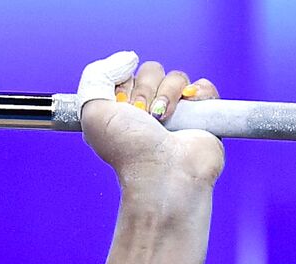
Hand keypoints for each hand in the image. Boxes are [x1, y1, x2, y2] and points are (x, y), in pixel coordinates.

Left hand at [79, 54, 224, 194]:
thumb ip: (96, 77)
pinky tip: (189, 109)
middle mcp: (146, 111)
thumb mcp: (92, 111)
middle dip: (145, 89)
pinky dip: (198, 93)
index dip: (122, 84)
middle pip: (150, 70)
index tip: (119, 104)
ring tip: (162, 119)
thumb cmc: (128, 149)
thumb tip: (127, 58)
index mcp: (119, 111)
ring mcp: (175, 112)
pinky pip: (203, 86)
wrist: (164, 173)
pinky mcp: (202, 115)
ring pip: (176, 76)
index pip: (124, 73)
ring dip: (168, 94)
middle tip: (142, 115)